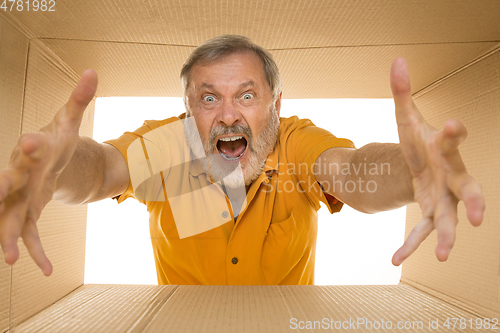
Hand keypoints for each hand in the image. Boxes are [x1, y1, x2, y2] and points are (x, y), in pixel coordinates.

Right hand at [0, 69, 97, 275]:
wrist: (42, 157)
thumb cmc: (54, 139)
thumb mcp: (69, 120)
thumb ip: (79, 98)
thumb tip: (94, 71)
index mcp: (33, 149)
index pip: (30, 146)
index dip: (31, 145)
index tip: (32, 140)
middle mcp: (19, 174)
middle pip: (7, 183)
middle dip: (1, 188)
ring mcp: (19, 196)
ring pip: (10, 216)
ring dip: (9, 236)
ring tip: (9, 258)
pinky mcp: (26, 212)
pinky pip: (29, 235)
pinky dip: (36, 251)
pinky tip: (46, 269)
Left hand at [389, 58, 484, 265]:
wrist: (423, 163)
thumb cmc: (420, 140)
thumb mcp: (406, 118)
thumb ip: (402, 93)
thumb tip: (396, 60)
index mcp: (446, 150)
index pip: (453, 139)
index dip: (454, 132)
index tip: (451, 124)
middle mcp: (452, 177)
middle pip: (468, 190)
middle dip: (473, 202)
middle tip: (476, 215)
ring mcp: (443, 199)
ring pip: (449, 219)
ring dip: (447, 237)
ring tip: (443, 255)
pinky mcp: (431, 213)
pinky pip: (422, 232)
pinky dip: (410, 246)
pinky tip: (396, 260)